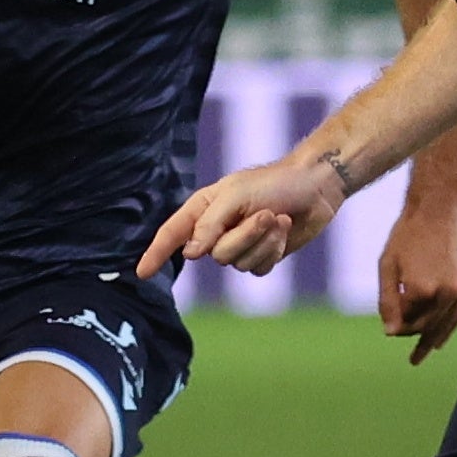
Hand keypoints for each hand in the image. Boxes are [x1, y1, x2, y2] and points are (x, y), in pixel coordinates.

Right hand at [140, 153, 348, 278]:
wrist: (315, 186)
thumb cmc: (272, 182)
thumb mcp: (235, 196)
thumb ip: (209, 224)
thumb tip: (190, 254)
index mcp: (203, 209)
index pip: (172, 234)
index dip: (156, 253)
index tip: (141, 273)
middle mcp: (216, 229)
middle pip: (214, 254)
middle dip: (243, 237)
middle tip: (265, 215)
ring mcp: (239, 245)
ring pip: (238, 263)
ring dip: (262, 241)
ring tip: (277, 218)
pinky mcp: (261, 256)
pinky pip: (258, 268)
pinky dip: (274, 249)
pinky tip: (285, 229)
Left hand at [376, 178, 456, 364]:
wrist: (443, 204)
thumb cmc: (409, 231)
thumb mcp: (387, 265)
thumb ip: (387, 301)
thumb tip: (391, 333)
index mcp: (421, 290)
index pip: (408, 323)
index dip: (399, 328)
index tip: (393, 328)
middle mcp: (446, 293)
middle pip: (429, 326)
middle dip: (417, 336)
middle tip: (414, 356)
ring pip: (449, 322)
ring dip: (437, 337)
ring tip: (426, 353)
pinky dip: (452, 323)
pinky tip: (444, 335)